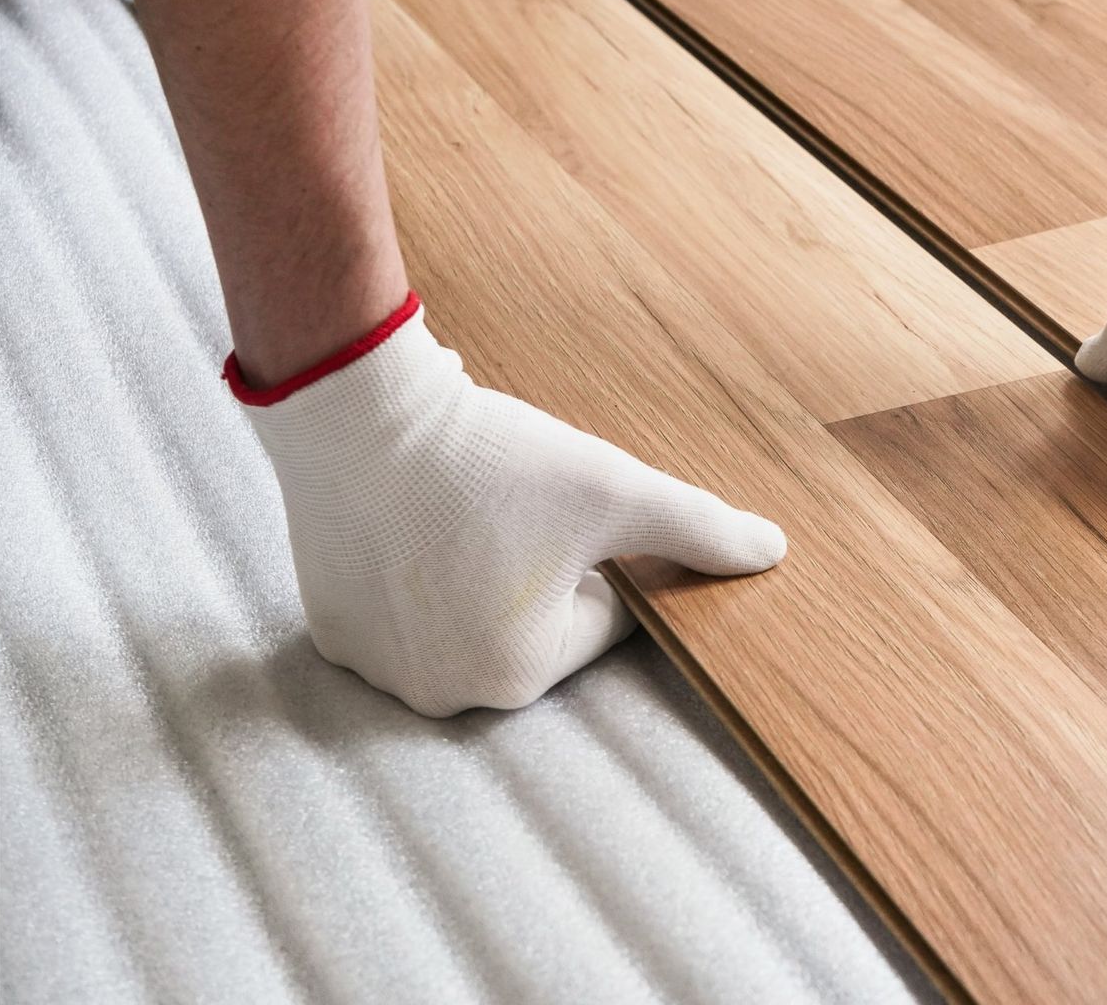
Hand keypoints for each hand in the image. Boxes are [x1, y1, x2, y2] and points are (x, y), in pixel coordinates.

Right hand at [230, 295, 785, 716]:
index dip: (602, 555)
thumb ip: (699, 529)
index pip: (606, 622)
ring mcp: (379, 669)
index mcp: (517, 677)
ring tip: (462, 511)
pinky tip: (415, 520)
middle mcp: (443, 694)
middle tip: (511, 508)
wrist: (356, 411)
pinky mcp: (335, 632)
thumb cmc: (491, 459)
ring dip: (484, 571)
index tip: (566, 512)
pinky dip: (423, 569)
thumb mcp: (614, 491)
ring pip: (473, 616)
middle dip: (544, 570)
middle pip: (537, 626)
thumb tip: (771, 553)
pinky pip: (409, 607)